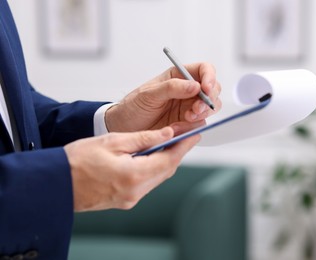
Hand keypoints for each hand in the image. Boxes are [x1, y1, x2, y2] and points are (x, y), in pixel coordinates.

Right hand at [64, 127, 199, 211]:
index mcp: (133, 175)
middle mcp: (135, 191)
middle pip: (166, 170)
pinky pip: (147, 183)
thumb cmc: (77, 161)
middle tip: (186, 137)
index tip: (195, 134)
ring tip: (171, 143)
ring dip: (166, 161)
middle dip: (178, 152)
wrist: (55, 184)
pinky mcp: (124, 200)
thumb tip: (167, 134)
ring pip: (158, 177)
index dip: (184, 145)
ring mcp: (130, 198)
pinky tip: (152, 157)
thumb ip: (143, 138)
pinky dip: (154, 169)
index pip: (169, 159)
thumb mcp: (112, 141)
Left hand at [105, 62, 221, 133]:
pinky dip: (192, 127)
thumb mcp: (149, 94)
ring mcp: (188, 107)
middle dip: (208, 99)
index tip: (206, 88)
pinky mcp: (187, 123)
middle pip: (212, 90)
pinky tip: (177, 128)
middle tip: (196, 109)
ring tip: (186, 118)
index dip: (209, 77)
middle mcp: (187, 91)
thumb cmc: (133, 106)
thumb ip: (172, 87)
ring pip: (209, 108)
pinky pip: (199, 124)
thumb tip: (195, 85)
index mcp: (179, 76)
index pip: (203, 70)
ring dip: (201, 114)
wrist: (124, 127)